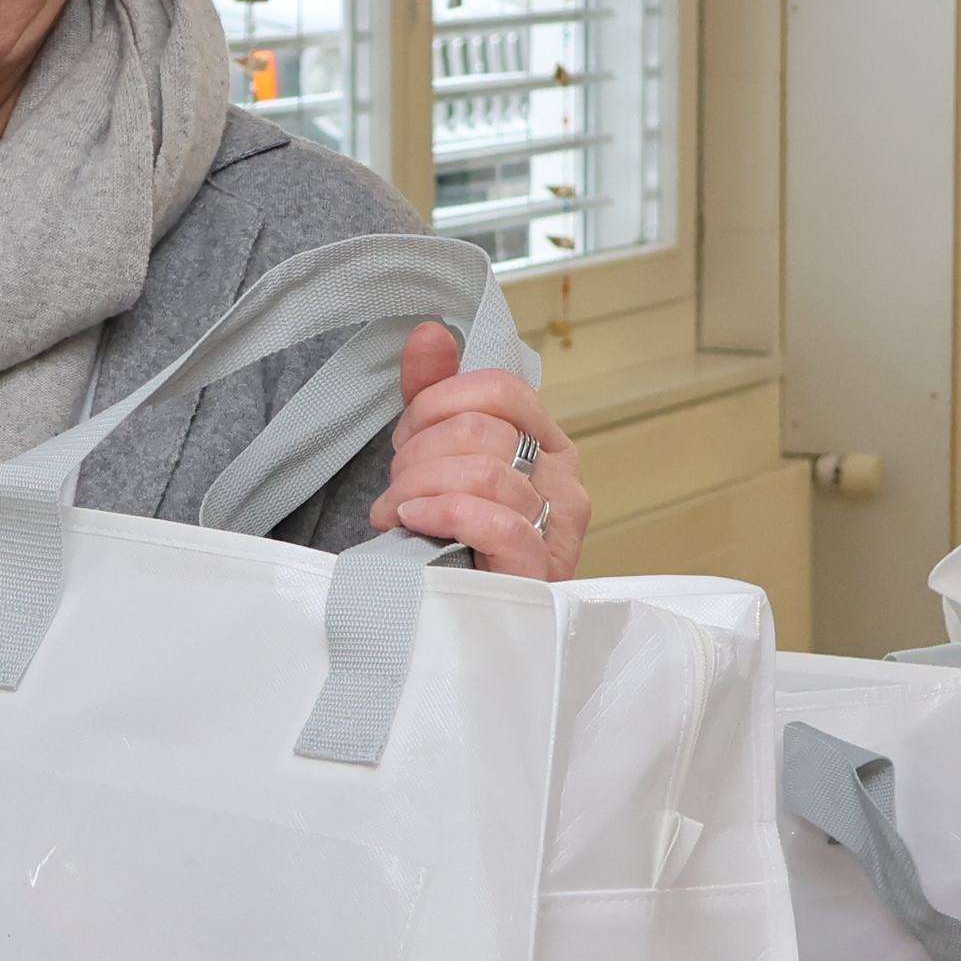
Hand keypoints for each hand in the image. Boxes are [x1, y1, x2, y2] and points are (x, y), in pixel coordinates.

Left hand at [373, 324, 588, 581]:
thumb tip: (428, 334)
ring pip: (483, 473)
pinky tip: (415, 524)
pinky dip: (442, 514)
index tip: (408, 437)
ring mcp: (558, 527)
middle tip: (398, 487)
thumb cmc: (456, 544)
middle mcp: (562, 480)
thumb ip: (435, 396)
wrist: (465, 626)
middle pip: (482, 430)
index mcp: (544, 444)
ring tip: (399, 512)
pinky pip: (493, 520)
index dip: (439, 403)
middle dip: (418, 454)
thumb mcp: (438, 459)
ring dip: (420, 489)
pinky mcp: (540, 569)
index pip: (499, 388)